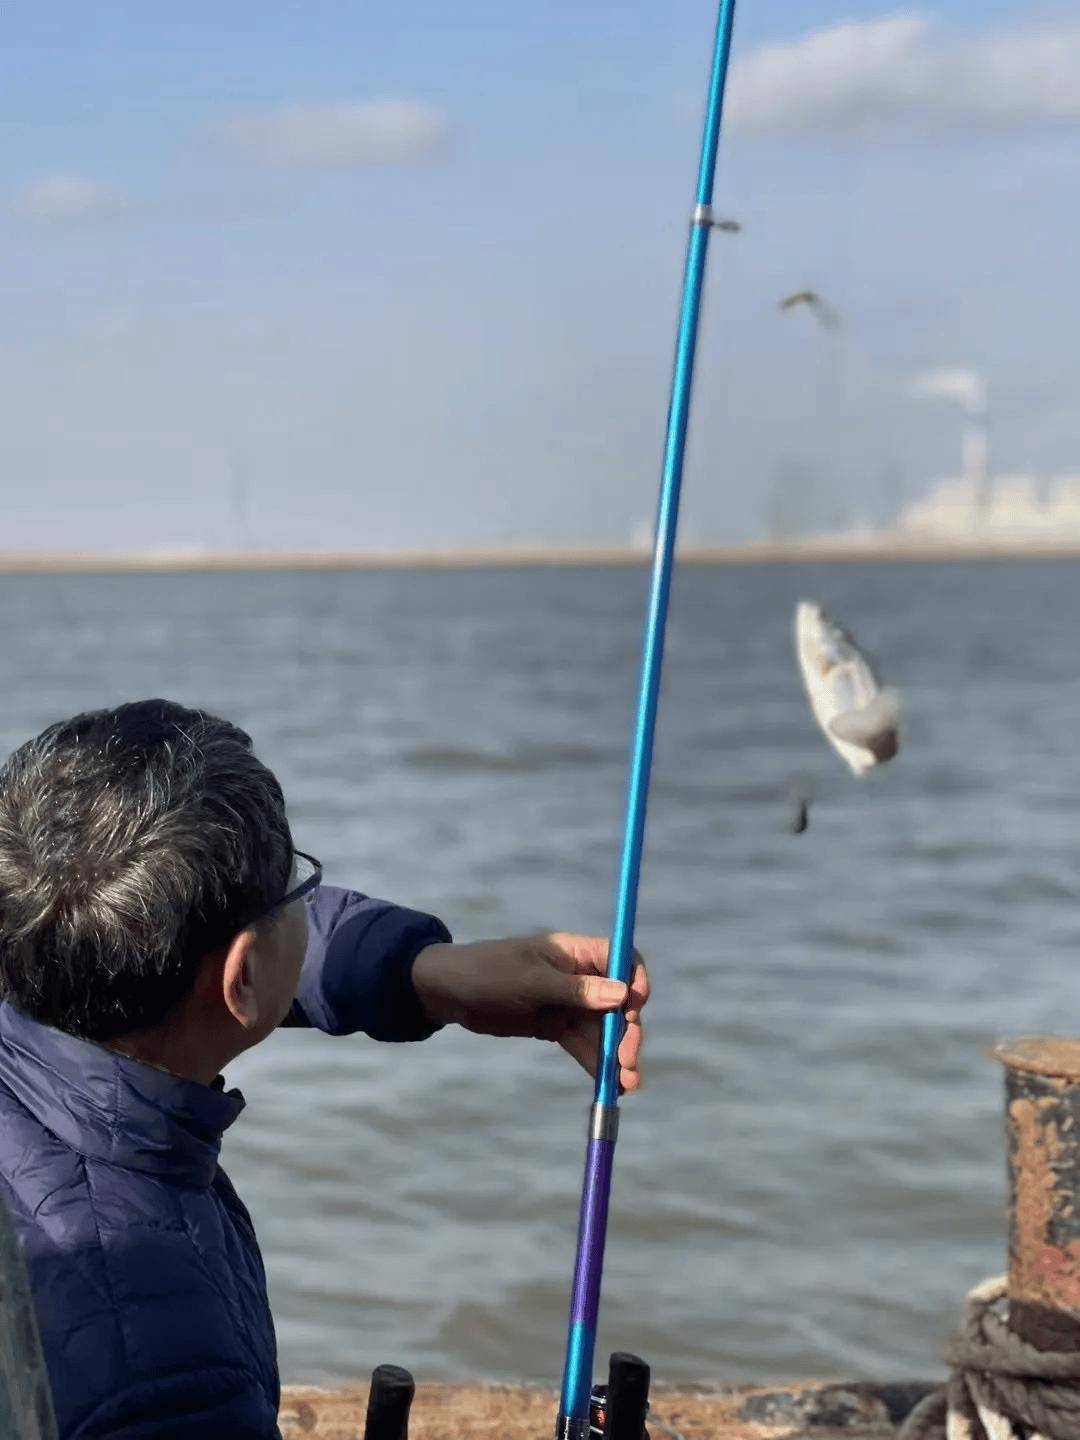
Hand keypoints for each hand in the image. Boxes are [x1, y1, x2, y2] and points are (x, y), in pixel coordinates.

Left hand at [412, 933, 648, 1092]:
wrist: (450, 993)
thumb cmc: (488, 972)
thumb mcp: (530, 981)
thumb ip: (575, 990)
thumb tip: (621, 993)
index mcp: (575, 952)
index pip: (621, 959)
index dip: (635, 980)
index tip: (636, 1006)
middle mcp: (578, 976)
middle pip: (618, 1001)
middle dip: (626, 1031)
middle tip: (627, 1062)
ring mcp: (567, 1002)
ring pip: (602, 1029)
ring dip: (615, 1055)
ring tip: (625, 1085)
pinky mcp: (554, 1026)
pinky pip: (582, 1044)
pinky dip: (594, 1062)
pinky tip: (606, 1084)